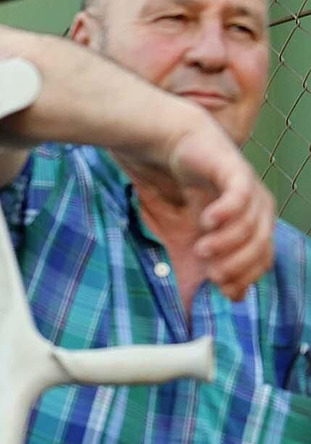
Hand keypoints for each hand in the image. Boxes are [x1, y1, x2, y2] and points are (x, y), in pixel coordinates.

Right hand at [162, 117, 275, 300]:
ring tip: (201, 248)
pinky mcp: (235, 171)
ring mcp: (250, 188)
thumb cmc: (195, 188)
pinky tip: (207, 221)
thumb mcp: (206, 231)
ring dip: (225, 242)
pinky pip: (238, 197)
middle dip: (237, 264)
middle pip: (260, 244)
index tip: (221, 287)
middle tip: (212, 274)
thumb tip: (235, 297)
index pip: (263, 258)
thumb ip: (220, 259)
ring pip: (249, 225)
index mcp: (260, 222)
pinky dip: (226, 213)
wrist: (180, 146)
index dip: (246, 276)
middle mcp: (261, 206)